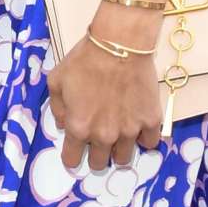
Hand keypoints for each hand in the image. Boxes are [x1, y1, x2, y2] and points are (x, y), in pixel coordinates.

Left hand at [47, 23, 165, 170]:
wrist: (120, 43)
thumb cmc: (85, 59)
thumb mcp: (57, 80)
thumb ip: (57, 108)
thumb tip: (65, 124)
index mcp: (79, 127)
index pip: (72, 159)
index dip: (72, 156)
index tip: (76, 150)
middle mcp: (104, 135)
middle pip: (99, 163)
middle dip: (96, 155)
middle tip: (98, 139)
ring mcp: (130, 130)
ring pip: (124, 158)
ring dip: (119, 150)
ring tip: (119, 133)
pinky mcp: (150, 120)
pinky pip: (150, 143)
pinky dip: (144, 138)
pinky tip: (139, 126)